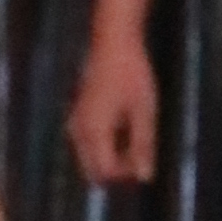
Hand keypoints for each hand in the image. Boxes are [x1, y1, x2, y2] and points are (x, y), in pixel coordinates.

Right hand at [68, 27, 160, 185]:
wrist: (112, 43)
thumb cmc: (131, 74)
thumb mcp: (144, 111)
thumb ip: (143, 145)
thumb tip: (145, 177)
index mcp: (94, 131)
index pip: (105, 171)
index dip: (126, 174)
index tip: (146, 159)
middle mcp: (78, 131)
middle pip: (93, 170)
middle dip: (117, 170)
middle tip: (142, 154)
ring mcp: (75, 123)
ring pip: (90, 158)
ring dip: (112, 158)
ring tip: (136, 139)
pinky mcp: (78, 115)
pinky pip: (89, 144)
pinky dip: (106, 146)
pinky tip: (125, 129)